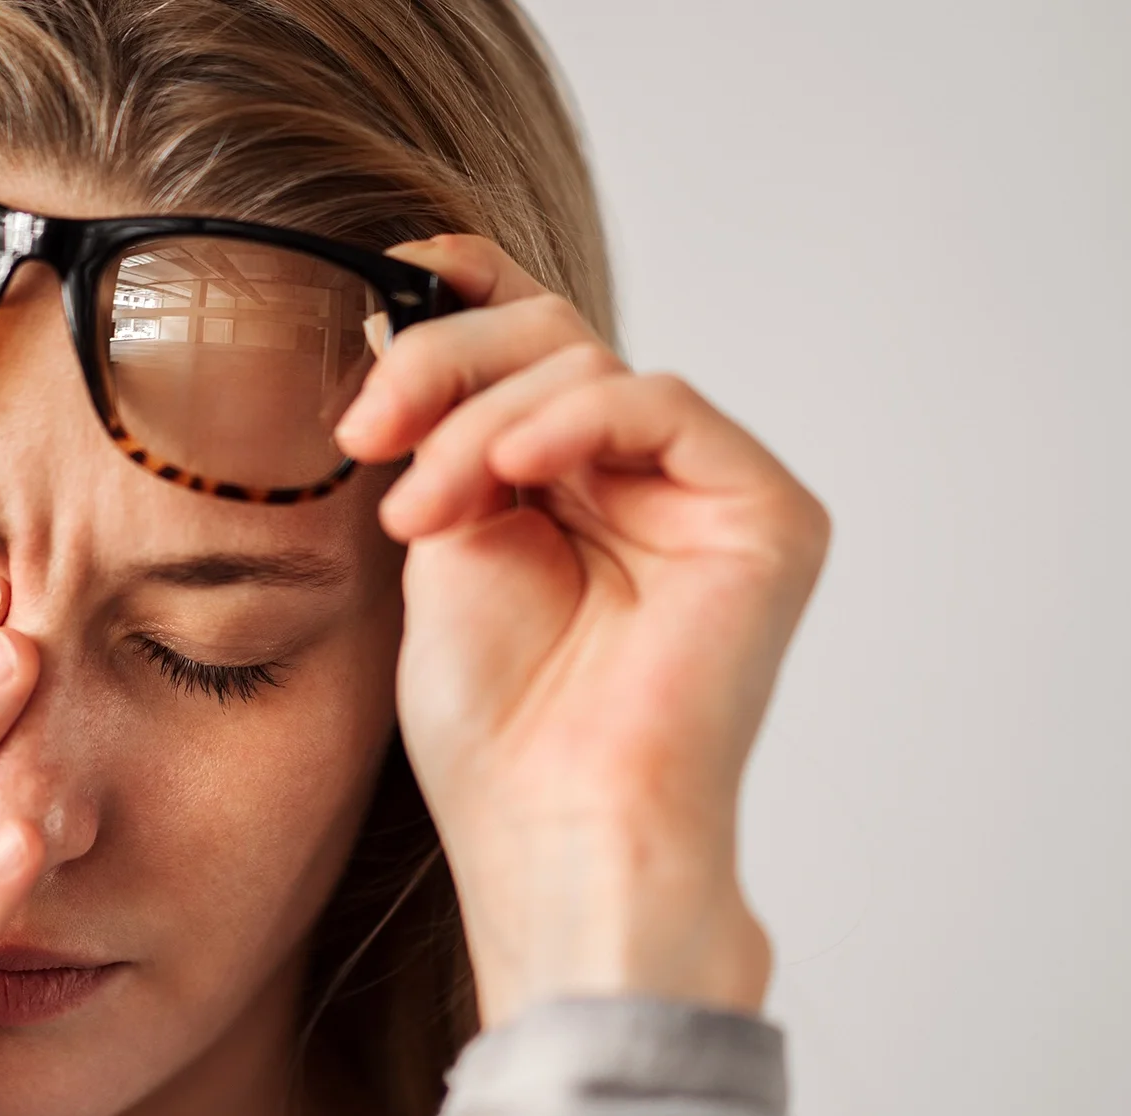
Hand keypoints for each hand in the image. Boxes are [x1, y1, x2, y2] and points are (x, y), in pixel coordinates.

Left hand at [335, 235, 830, 1025]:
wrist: (554, 832)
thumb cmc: (496, 728)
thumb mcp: (439, 544)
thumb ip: (440, 434)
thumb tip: (395, 319)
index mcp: (572, 486)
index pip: (529, 347)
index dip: (463, 291)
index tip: (382, 269)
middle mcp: (646, 480)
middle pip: (551, 339)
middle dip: (442, 364)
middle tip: (364, 431)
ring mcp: (709, 495)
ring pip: (590, 366)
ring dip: (480, 422)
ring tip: (422, 513)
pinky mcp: (766, 515)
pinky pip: (664, 405)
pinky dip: (575, 420)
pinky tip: (511, 474)